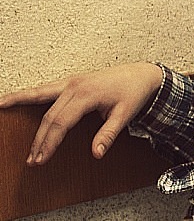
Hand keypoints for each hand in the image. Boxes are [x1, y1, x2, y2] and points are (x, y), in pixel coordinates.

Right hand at [0, 62, 162, 165]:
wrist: (141, 74)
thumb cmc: (133, 92)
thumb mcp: (125, 115)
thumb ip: (109, 134)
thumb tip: (96, 153)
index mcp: (87, 93)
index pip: (61, 122)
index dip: (50, 142)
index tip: (42, 158)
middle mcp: (75, 86)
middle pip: (50, 116)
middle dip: (39, 139)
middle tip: (32, 160)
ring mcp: (71, 82)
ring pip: (41, 99)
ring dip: (25, 113)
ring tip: (6, 120)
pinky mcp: (70, 82)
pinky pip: (44, 89)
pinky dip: (26, 94)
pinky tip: (10, 99)